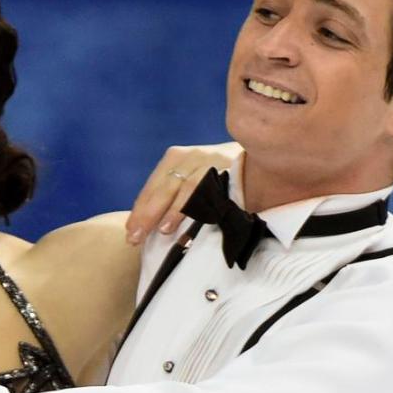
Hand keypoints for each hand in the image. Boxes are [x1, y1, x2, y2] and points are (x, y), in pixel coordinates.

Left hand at [125, 142, 243, 243]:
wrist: (261, 154)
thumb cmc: (220, 175)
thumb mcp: (192, 177)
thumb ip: (172, 194)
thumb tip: (144, 225)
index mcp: (178, 157)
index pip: (154, 185)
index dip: (140, 210)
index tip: (131, 233)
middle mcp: (193, 155)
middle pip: (166, 186)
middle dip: (149, 214)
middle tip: (137, 238)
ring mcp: (213, 160)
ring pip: (189, 186)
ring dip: (175, 210)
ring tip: (163, 230)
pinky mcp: (232, 169)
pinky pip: (215, 188)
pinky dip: (203, 205)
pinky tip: (196, 219)